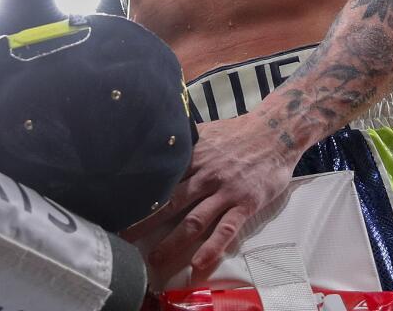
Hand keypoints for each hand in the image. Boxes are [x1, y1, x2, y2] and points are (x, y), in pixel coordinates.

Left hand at [120, 112, 296, 277]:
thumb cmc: (238, 133)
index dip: (138, 194)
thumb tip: (156, 140)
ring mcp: (225, 190)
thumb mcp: (206, 132)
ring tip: (154, 260)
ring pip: (194, 219)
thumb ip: (183, 143)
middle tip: (123, 240)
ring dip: (173, 242)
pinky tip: (199, 263)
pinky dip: (213, 247)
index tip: (116, 207)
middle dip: (144, 223)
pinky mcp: (245, 203)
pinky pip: (227, 228)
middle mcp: (205, 174)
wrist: (276, 130)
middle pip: (169, 202)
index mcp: (193, 157)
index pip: (160, 178)